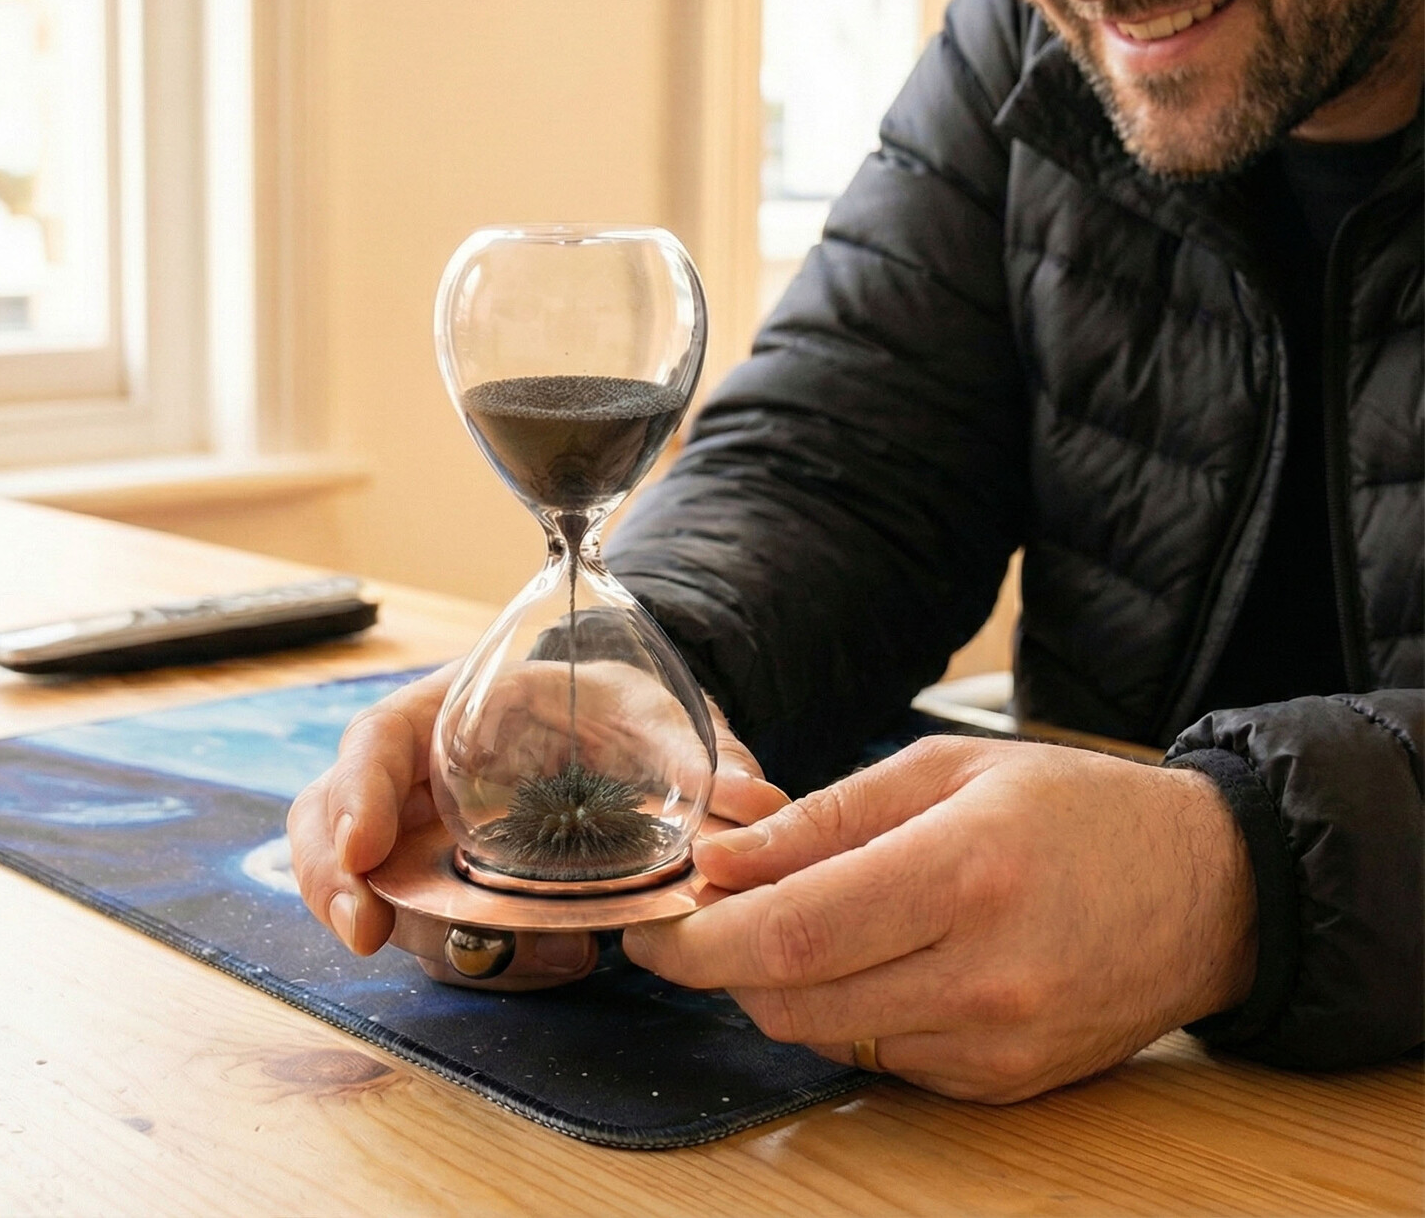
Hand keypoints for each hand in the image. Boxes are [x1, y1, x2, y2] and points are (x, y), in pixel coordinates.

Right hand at [287, 661, 786, 989]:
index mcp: (451, 711)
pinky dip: (470, 950)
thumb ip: (698, 751)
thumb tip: (759, 800)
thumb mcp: (652, 711)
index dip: (358, 794)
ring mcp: (426, 836)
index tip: (367, 849)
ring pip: (376, 887)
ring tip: (485, 949)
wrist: (616, 732)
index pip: (376, 742)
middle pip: (340, 824)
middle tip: (364, 930)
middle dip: (336, 880)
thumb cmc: (615, 705)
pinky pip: (432, 925)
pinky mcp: (451, 888)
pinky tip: (545, 958)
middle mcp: (420, 777)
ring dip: (403, 926)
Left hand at [622, 735, 1257, 1100]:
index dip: (697, 939)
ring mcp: (997, 1045)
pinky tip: (870, 957)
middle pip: (791, 1001)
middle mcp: (982, 977)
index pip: (789, 936)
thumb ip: (825, 817)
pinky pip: (881, 1057)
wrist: (1206, 889)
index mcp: (962, 873)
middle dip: (722, 964)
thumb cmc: (1073, 807)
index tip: (649, 925)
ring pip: (826, 1036)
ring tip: (793, 922)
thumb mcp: (944, 770)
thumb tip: (723, 859)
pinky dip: (846, 1010)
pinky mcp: (1005, 1084)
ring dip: (780, 985)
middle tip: (708, 915)